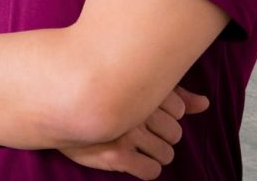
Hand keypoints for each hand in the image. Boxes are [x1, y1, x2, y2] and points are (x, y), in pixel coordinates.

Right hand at [59, 86, 210, 178]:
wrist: (51, 99)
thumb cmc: (96, 90)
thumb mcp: (132, 85)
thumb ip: (173, 93)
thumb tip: (205, 104)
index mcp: (139, 87)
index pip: (178, 108)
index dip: (166, 111)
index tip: (144, 108)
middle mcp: (134, 110)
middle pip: (174, 132)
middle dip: (162, 133)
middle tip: (139, 127)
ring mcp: (125, 133)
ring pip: (166, 153)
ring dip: (156, 151)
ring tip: (136, 142)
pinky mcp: (114, 156)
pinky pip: (150, 171)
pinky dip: (147, 167)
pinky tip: (132, 158)